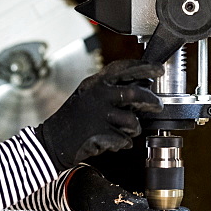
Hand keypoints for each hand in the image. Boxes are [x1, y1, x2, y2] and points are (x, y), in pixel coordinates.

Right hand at [36, 59, 162, 170]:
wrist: (52, 141)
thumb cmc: (73, 119)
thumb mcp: (89, 96)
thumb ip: (111, 90)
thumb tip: (142, 88)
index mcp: (95, 83)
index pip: (123, 68)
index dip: (144, 66)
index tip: (158, 69)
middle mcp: (97, 95)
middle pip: (135, 93)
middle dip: (152, 100)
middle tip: (158, 105)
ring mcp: (99, 115)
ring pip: (132, 121)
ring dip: (132, 129)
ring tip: (122, 131)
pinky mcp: (101, 134)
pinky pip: (124, 140)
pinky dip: (121, 143)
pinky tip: (110, 142)